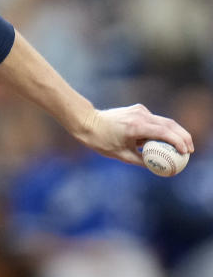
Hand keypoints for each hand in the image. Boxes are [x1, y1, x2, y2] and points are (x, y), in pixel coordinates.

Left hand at [79, 104, 193, 165]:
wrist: (87, 122)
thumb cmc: (101, 140)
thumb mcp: (121, 155)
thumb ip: (141, 161)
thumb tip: (157, 168)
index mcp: (136, 126)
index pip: (164, 132)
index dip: (178, 142)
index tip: (185, 152)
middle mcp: (139, 115)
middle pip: (169, 124)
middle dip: (183, 136)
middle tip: (190, 150)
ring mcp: (139, 110)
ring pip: (163, 120)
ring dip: (175, 132)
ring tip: (183, 146)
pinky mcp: (137, 109)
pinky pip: (154, 120)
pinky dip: (162, 129)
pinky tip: (164, 141)